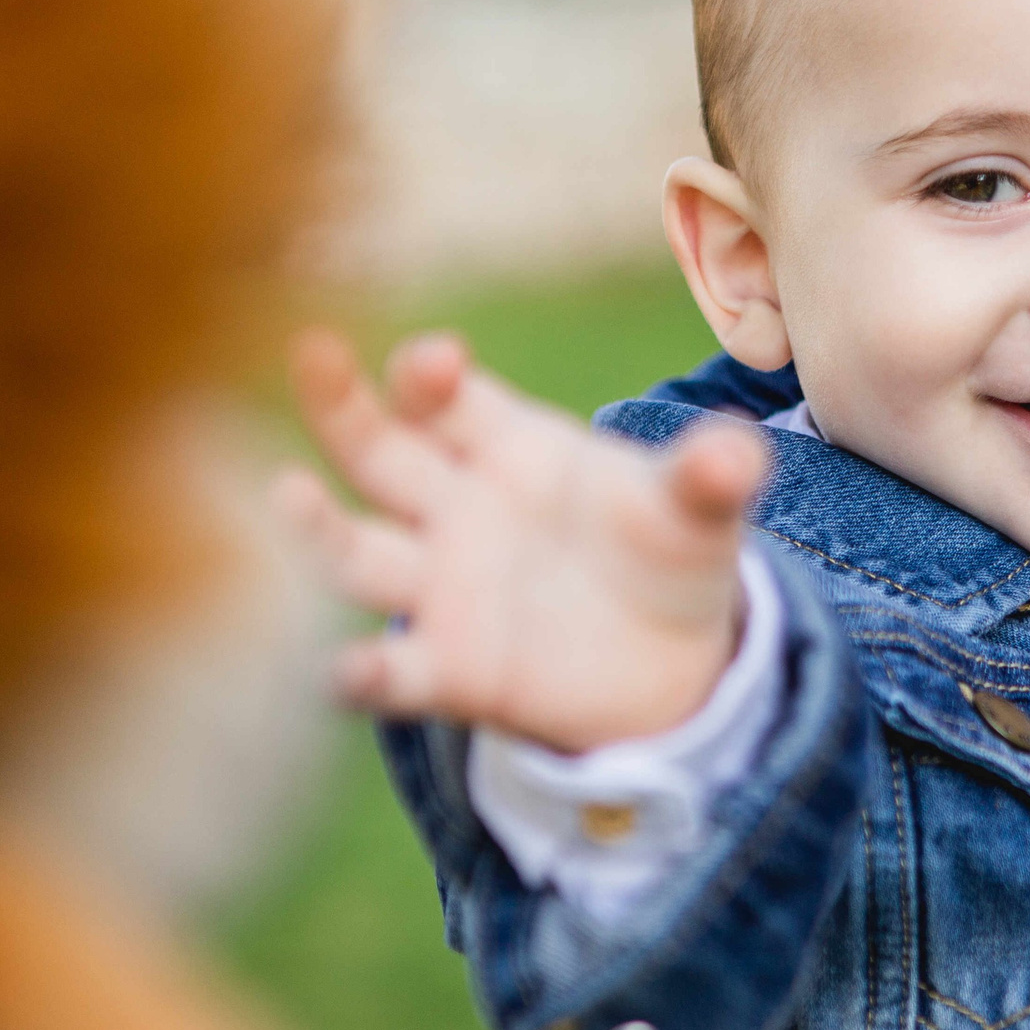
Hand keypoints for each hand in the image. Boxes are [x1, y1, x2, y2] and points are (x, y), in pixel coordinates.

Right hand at [274, 328, 769, 752]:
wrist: (674, 660)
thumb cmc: (669, 551)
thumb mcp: (699, 511)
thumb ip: (711, 478)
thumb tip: (743, 454)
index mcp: (510, 444)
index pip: (451, 397)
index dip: (433, 373)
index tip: (435, 360)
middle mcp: (457, 506)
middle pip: (378, 450)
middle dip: (342, 405)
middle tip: (312, 353)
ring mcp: (442, 587)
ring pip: (356, 551)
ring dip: (318, 527)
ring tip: (286, 493)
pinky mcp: (451, 670)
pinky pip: (393, 672)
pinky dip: (365, 676)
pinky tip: (345, 674)